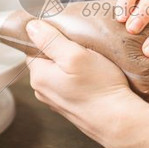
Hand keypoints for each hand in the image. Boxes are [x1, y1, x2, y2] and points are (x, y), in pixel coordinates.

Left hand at [25, 19, 148, 147]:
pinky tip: (94, 78)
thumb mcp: (75, 55)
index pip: (34, 48)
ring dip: (72, 65)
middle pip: (47, 60)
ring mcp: (56, 101)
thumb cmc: (99, 87)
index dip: (51, 38)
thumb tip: (30, 27)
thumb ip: (50, 39)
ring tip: (92, 62)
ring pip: (59, 72)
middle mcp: (42, 90)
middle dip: (62, 51)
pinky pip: (69, 85)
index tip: (69, 35)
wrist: (118, 121)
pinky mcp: (70, 107)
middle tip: (84, 48)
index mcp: (38, 76)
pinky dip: (79, 79)